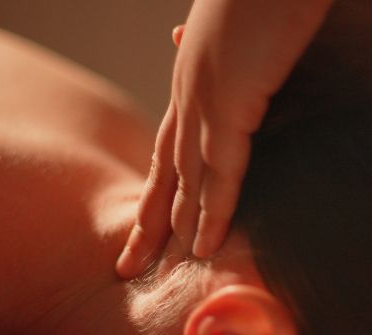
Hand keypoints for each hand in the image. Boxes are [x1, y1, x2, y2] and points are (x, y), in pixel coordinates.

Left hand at [116, 0, 333, 278]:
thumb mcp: (245, 24)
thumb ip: (222, 48)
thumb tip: (177, 29)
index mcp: (197, 72)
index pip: (172, 142)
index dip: (159, 187)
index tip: (147, 224)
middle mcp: (192, 88)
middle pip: (165, 168)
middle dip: (146, 221)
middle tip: (126, 266)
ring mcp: (207, 96)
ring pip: (185, 178)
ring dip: (174, 228)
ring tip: (159, 272)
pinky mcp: (232, 101)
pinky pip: (222, 171)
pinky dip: (212, 212)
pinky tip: (204, 249)